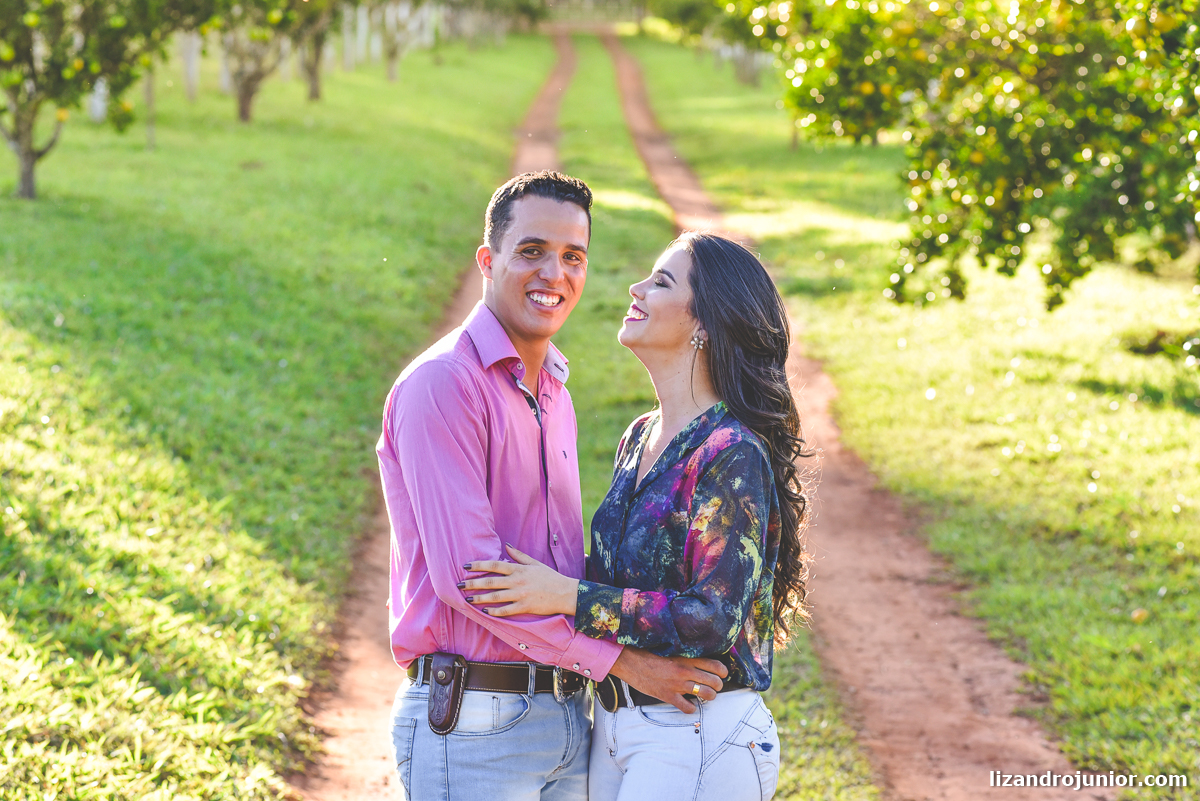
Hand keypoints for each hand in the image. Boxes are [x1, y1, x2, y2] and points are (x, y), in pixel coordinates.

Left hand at [461, 544, 578, 616]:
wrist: (565, 593)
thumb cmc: (550, 577)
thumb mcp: (535, 563)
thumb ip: (519, 556)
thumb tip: (506, 546)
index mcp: (519, 569)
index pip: (494, 565)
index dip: (479, 565)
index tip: (466, 566)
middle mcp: (517, 581)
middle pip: (490, 582)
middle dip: (473, 583)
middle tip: (459, 584)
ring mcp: (520, 595)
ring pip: (495, 597)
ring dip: (480, 598)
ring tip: (468, 598)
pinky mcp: (525, 607)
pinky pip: (506, 610)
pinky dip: (494, 611)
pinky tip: (485, 611)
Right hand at [608, 647, 727, 713]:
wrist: (630, 661)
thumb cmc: (649, 654)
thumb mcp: (671, 651)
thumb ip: (686, 657)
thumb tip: (701, 662)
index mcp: (686, 658)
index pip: (715, 666)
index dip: (722, 672)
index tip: (721, 674)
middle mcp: (685, 672)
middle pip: (714, 682)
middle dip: (717, 686)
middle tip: (713, 686)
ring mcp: (677, 685)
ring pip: (706, 695)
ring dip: (709, 697)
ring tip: (705, 695)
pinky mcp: (668, 696)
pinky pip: (688, 708)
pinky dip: (691, 708)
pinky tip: (688, 704)